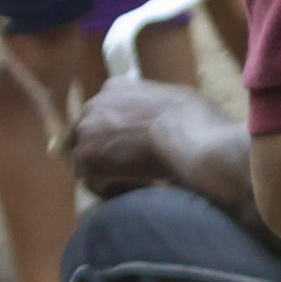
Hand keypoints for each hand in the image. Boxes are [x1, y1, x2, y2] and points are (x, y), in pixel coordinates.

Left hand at [68, 75, 199, 199]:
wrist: (189, 138)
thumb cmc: (194, 119)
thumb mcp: (173, 97)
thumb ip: (154, 105)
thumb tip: (164, 117)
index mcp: (114, 88)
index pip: (101, 114)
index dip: (116, 135)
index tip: (135, 149)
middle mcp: (93, 105)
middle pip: (87, 138)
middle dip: (106, 155)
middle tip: (132, 170)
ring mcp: (86, 133)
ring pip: (88, 163)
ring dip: (110, 176)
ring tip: (139, 184)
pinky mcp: (88, 160)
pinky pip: (95, 184)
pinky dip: (114, 192)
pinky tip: (138, 191)